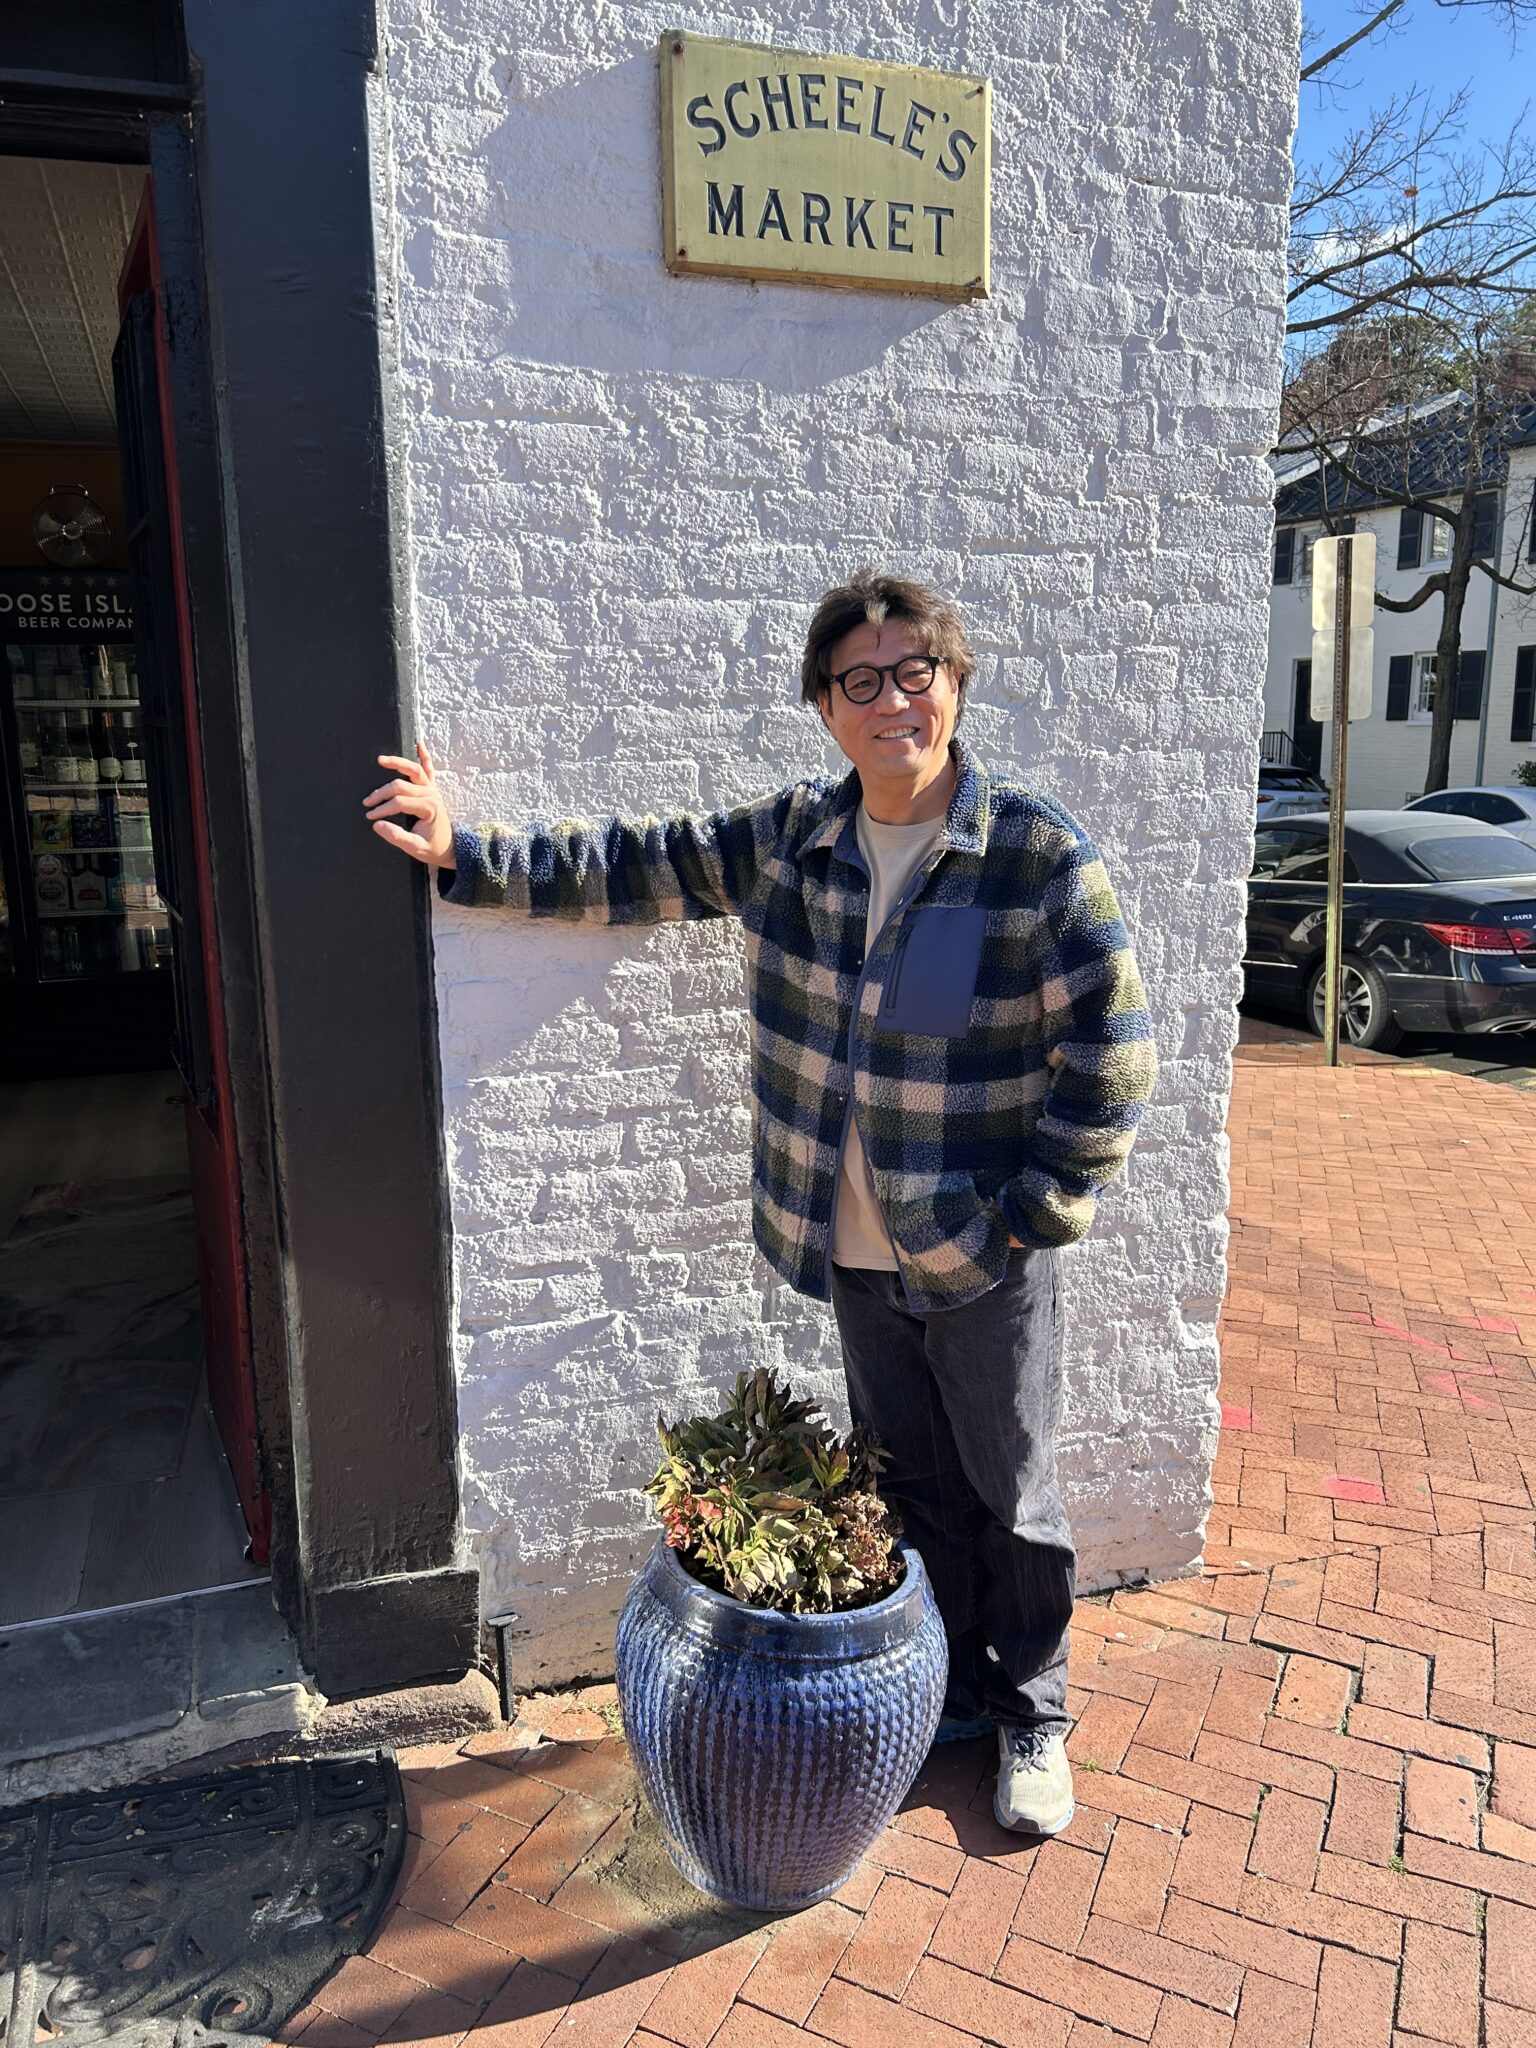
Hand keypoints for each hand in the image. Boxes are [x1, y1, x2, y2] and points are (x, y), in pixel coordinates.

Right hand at [364, 742, 455, 867]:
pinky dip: (424, 756)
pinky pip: (429, 769)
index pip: (399, 803)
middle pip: (400, 786)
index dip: (383, 809)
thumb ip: (397, 837)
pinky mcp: (432, 788)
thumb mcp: (415, 848)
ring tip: (380, 760)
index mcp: (429, 808)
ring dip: (397, 763)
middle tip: (367, 802)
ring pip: (413, 770)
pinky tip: (419, 744)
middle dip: (381, 793)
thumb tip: (377, 825)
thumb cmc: (433, 848)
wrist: (450, 848)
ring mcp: (432, 789)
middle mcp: (431, 794)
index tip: (370, 816)